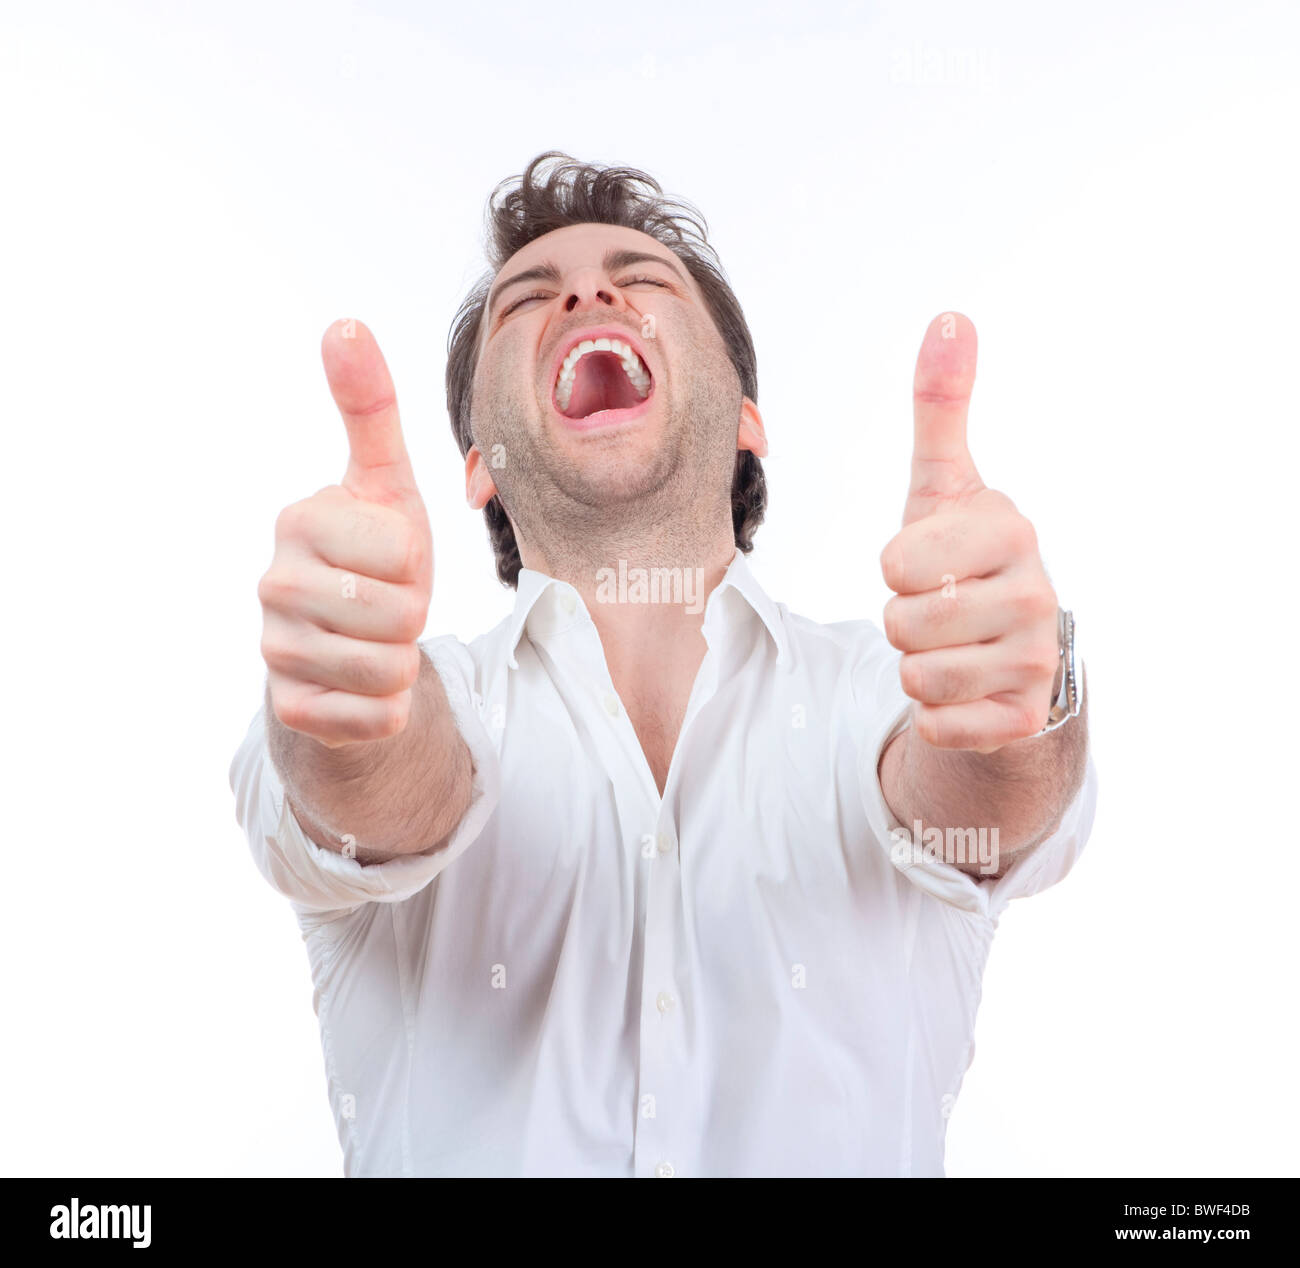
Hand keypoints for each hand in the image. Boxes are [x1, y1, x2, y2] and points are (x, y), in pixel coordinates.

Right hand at [258, 320, 433, 747]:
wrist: (353, 644)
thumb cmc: (377, 556)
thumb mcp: (386, 482)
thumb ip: (369, 408)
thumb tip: (344, 321)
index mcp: (300, 520)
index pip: (402, 550)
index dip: (418, 562)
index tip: (392, 559)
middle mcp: (274, 583)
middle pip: (399, 613)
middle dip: (414, 614)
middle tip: (390, 604)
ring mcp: (274, 649)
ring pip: (389, 669)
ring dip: (404, 660)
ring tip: (379, 641)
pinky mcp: (289, 708)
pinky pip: (374, 717)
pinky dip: (390, 707)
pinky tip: (365, 685)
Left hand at [878, 313, 1058, 752]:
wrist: (1008, 650)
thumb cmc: (961, 559)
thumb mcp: (943, 487)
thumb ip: (940, 409)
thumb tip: (951, 317)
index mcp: (1012, 530)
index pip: (897, 561)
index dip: (895, 568)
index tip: (928, 562)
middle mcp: (1038, 594)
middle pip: (902, 624)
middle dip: (901, 621)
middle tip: (936, 609)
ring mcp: (1037, 661)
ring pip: (915, 678)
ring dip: (914, 667)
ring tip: (950, 647)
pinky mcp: (1024, 720)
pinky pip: (936, 725)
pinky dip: (935, 714)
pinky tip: (964, 690)